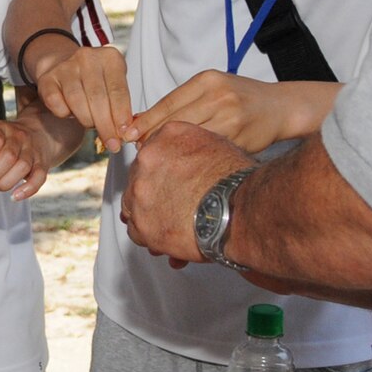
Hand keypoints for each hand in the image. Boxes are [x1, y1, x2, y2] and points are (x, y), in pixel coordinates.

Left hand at [0, 118, 51, 199]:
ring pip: (22, 167)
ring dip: (4, 183)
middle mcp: (19, 136)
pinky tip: (15, 197)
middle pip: (8, 157)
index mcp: (1, 128)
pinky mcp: (43, 163)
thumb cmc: (4, 139)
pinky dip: (28, 189)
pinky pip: (39, 177)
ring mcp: (32, 150)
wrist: (37, 133)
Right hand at [29, 43, 137, 151]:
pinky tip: (71, 114)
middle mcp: (87, 58)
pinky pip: (56, 103)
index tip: (124, 134)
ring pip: (77, 101)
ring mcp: (65, 67)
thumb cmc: (95, 81)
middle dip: (106, 126)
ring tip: (91, 126)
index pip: (118, 90)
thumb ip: (120, 105)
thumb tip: (124, 133)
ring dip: (87, 120)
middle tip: (111, 143)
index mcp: (110, 58)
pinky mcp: (47, 79)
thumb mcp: (113, 85)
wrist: (65, 66)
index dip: (121, 115)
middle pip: (98, 98)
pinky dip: (65, 114)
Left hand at [121, 121, 252, 263]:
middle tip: (172, 202)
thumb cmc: (235, 183)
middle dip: (153, 191)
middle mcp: (147, 159)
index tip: (167, 179)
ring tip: (173, 221)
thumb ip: (191, 146)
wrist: (238, 210)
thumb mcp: (215, 145)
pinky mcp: (140, 221)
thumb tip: (186, 158)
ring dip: (149, 213)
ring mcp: (140, 190)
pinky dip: (149, 235)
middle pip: (139, 176)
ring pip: (133, 203)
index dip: (159, 169)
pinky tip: (168, 235)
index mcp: (166, 136)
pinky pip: (136, 230)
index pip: (152, 151)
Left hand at [131, 72, 334, 154]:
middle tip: (140, 151)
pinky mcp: (240, 138)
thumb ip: (180, 103)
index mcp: (207, 81)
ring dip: (171, 151)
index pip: (167, 104)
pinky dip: (193, 158)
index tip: (128, 134)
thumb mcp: (210, 89)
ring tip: (158, 160)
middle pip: (175, 123)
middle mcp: (219, 97)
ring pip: (189, 139)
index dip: (145, 122)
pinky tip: (183, 165)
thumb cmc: (240, 98)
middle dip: (154, 139)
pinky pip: (207, 150)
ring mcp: (231, 118)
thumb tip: (141, 122)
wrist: (280, 108)